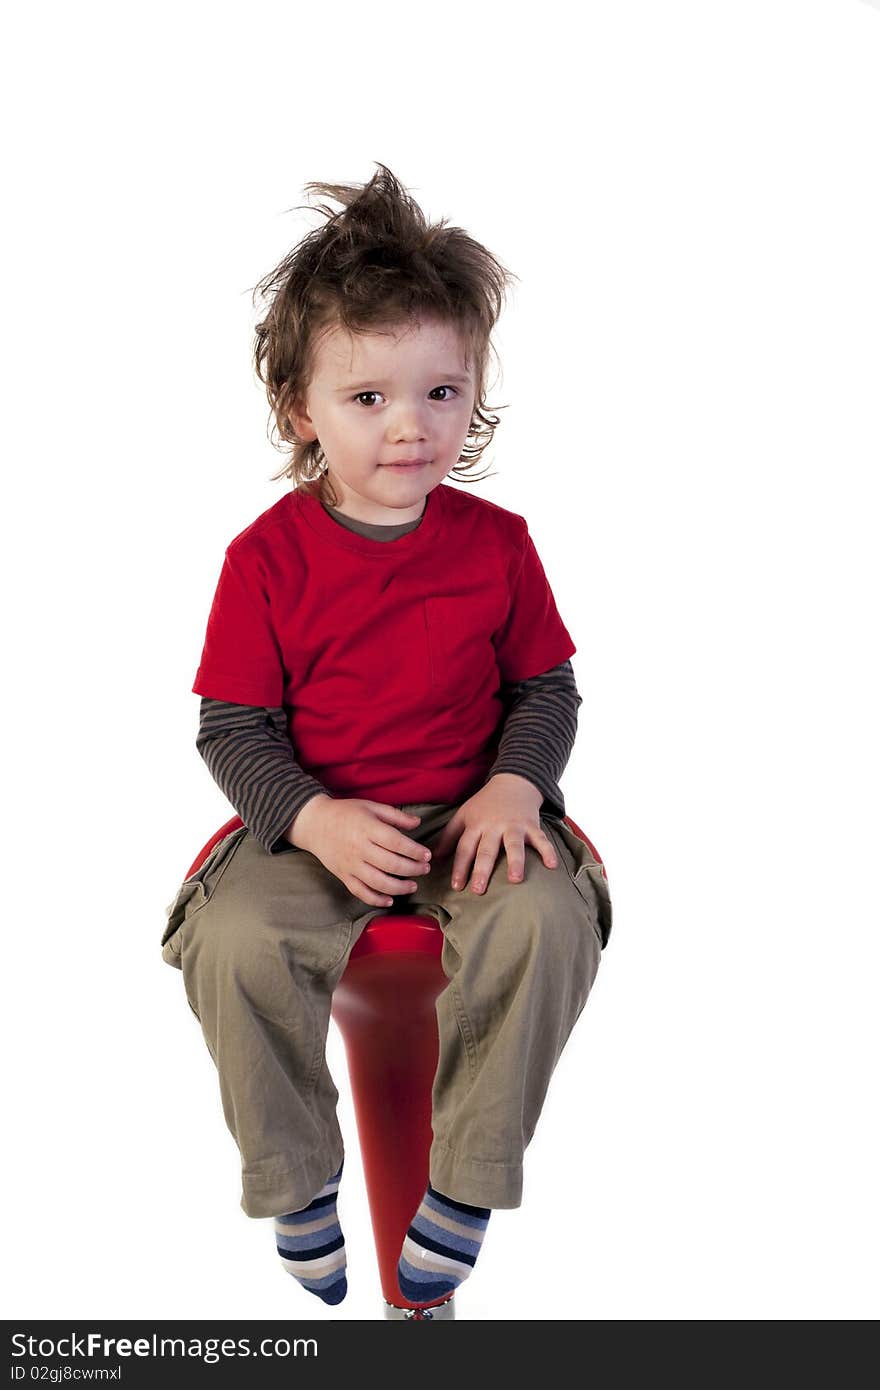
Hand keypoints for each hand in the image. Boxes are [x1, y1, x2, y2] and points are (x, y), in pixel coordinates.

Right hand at [287, 795, 433, 907]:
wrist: (314, 823)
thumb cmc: (345, 812)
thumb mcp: (371, 806)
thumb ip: (395, 815)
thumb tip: (418, 822)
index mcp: (367, 828)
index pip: (395, 842)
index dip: (414, 850)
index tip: (427, 855)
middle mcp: (359, 848)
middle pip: (390, 864)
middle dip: (412, 869)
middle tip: (425, 869)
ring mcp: (350, 864)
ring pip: (377, 882)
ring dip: (399, 887)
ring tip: (413, 886)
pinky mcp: (343, 876)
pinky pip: (360, 892)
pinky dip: (375, 899)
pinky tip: (389, 900)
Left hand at [430, 774, 557, 894]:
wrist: (513, 782)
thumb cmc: (485, 804)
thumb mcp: (464, 815)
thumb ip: (449, 836)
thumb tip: (435, 857)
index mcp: (476, 824)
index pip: (465, 848)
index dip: (460, 867)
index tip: (457, 886)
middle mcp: (494, 826)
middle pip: (487, 850)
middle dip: (482, 870)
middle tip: (478, 890)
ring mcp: (514, 825)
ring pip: (514, 845)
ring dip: (514, 862)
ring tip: (514, 880)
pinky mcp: (532, 825)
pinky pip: (541, 839)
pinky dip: (548, 851)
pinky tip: (552, 866)